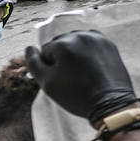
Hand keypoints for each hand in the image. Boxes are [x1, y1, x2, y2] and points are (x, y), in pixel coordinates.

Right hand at [25, 29, 139, 125]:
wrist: (110, 104)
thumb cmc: (77, 95)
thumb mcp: (47, 82)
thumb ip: (33, 63)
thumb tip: (30, 48)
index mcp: (64, 43)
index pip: (45, 51)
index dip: (49, 68)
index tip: (61, 79)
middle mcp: (81, 36)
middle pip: (61, 44)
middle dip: (62, 59)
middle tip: (71, 78)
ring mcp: (97, 39)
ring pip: (76, 44)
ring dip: (75, 55)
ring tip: (82, 74)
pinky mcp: (109, 44)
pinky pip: (90, 45)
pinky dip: (88, 53)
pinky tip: (91, 68)